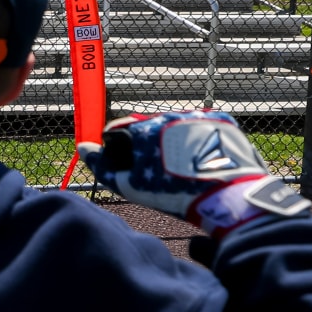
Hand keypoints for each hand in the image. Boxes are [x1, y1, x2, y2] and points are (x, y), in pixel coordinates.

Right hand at [77, 109, 308, 237]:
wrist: (229, 197)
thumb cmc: (175, 194)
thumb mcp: (131, 186)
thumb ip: (102, 166)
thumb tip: (83, 148)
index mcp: (144, 127)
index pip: (120, 129)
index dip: (120, 149)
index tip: (129, 166)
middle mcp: (169, 115)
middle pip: (150, 128)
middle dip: (151, 146)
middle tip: (161, 172)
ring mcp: (198, 115)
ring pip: (178, 127)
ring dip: (177, 142)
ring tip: (187, 170)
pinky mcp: (222, 120)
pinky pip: (205, 127)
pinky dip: (203, 141)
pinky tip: (206, 162)